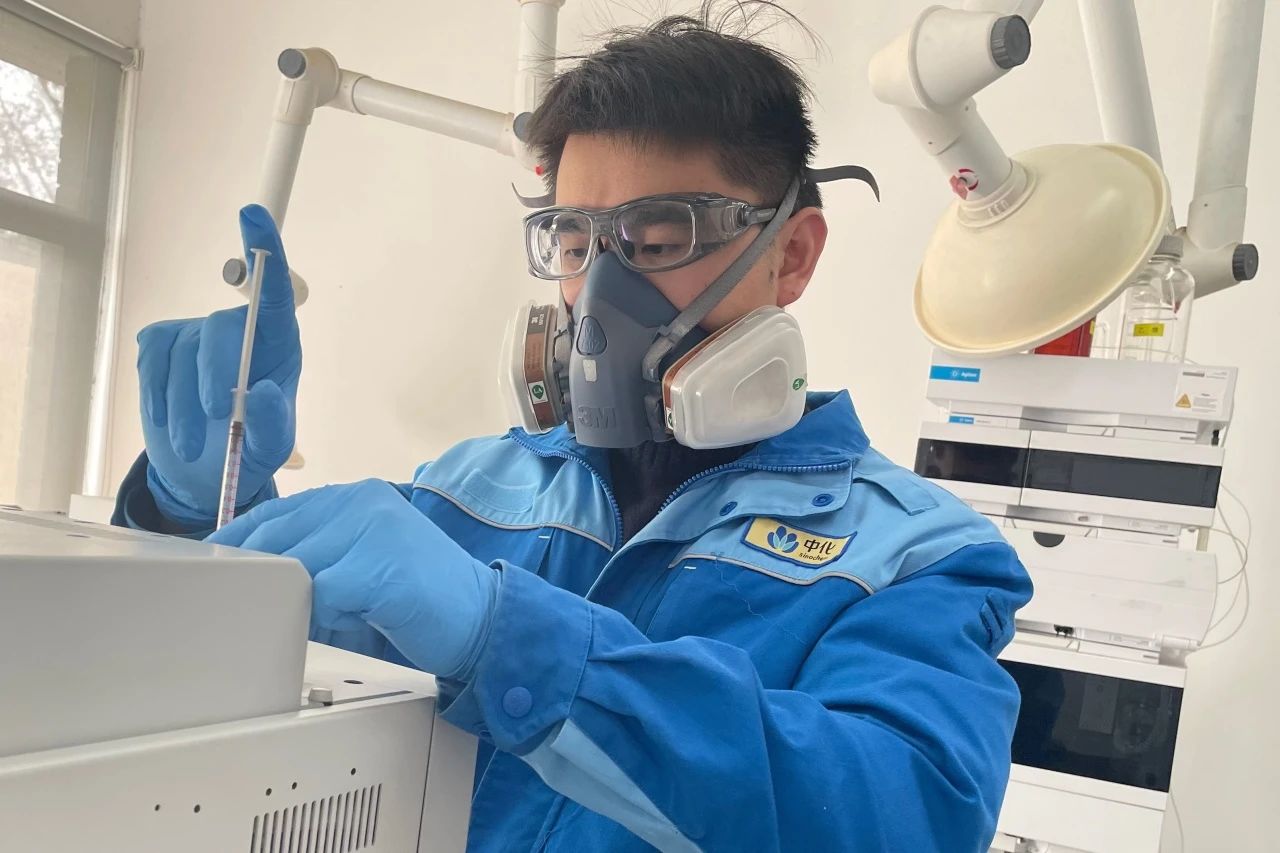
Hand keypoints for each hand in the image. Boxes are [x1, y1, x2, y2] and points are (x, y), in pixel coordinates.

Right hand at [137, 205, 300, 523]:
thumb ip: (271, 421)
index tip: (253, 215)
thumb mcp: (270, 445)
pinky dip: (157, 394)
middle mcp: (240, 330)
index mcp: (278, 343)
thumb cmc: (247, 448)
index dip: (265, 251)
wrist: (204, 471)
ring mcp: (196, 334)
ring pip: (184, 352)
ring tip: (193, 441)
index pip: (275, 292)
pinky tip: (166, 419)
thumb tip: (261, 391)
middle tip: (216, 414)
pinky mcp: (160, 346)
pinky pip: (152, 360)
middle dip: (216, 372)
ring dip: (183, 402)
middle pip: (223, 327)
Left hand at [207, 480, 500, 678]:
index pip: (272, 514)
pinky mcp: (379, 566)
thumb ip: (314, 560)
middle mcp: (361, 501)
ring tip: (303, 625)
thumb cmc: (417, 603)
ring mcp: (372, 529)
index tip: (210, 574)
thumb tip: (248, 582)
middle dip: (254, 580)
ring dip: (289, 603)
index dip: (236, 546)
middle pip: (274, 539)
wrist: (482, 622)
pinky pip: (320, 595)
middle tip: (233, 613)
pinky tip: (336, 630)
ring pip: (293, 567)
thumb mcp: (357, 569)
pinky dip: (318, 619)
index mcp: (354, 497)